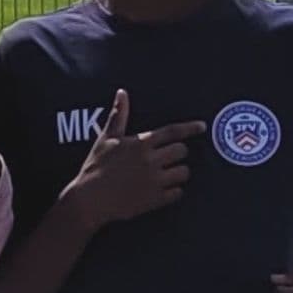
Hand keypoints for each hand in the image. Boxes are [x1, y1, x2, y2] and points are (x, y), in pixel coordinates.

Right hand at [59, 91, 202, 227]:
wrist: (90, 199)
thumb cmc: (96, 166)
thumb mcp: (106, 138)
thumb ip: (119, 115)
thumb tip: (122, 92)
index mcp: (141, 143)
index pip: (172, 131)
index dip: (190, 128)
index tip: (202, 126)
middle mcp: (151, 160)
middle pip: (182, 151)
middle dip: (179, 152)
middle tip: (171, 156)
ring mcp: (155, 181)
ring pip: (184, 172)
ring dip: (179, 172)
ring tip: (169, 173)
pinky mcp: (155, 199)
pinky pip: (178, 193)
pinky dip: (175, 191)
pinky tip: (165, 190)